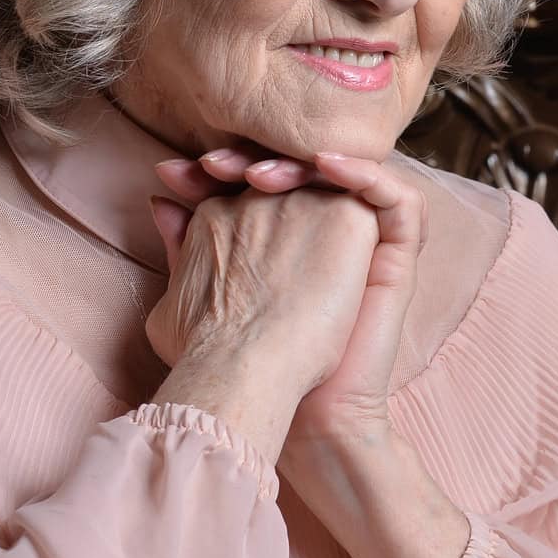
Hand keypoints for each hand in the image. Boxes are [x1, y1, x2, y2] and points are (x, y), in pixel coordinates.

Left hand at [152, 149, 465, 557]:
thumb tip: (160, 200)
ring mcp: (363, 242)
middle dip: (257, 157)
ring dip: (308, 161)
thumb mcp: (192, 294)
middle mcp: (324, 232)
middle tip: (218, 167)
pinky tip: (325, 166)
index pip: (262, 176)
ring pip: (350, 172)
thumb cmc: (234, 361)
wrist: (275, 400)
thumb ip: (183, 247)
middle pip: (303, 166)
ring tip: (262, 175)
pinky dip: (365, 172)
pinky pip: (397, 197)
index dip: (224, 166)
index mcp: (281, 237)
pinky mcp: (394, 256)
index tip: (180, 174)